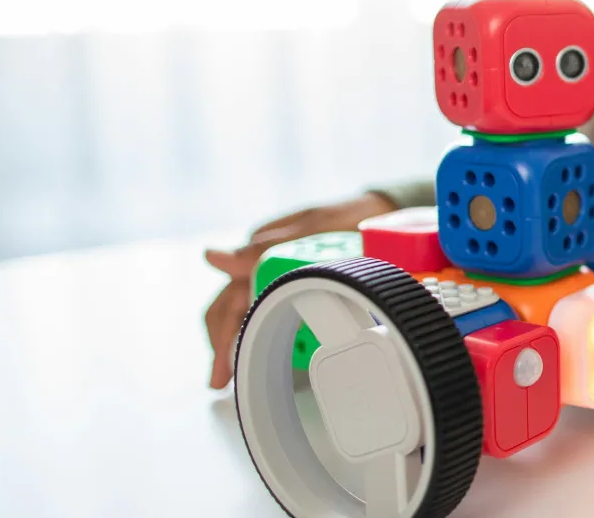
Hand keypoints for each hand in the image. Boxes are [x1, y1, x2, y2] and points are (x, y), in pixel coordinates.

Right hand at [202, 192, 396, 388]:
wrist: (381, 212)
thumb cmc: (346, 215)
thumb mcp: (311, 228)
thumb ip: (266, 247)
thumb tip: (212, 257)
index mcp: (261, 250)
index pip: (231, 300)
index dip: (223, 335)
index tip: (223, 366)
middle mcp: (264, 263)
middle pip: (232, 309)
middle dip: (223, 345)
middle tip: (220, 380)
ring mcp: (280, 272)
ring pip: (249, 310)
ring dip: (239, 339)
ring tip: (234, 371)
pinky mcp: (298, 280)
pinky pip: (275, 307)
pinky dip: (266, 328)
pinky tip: (263, 347)